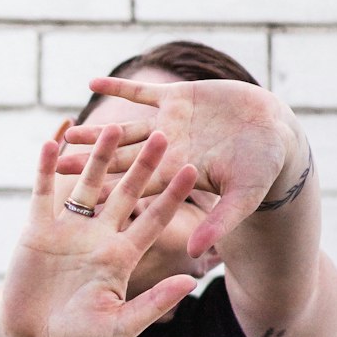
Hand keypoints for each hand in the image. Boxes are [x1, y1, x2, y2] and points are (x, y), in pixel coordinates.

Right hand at [0, 122, 199, 336]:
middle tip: (164, 133)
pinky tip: (51, 143)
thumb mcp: (120, 325)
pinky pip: (42, 192)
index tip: (193, 169)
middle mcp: (99, 235)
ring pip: (87, 184)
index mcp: (122, 255)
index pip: (154, 219)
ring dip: (99, 157)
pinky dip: (45, 169)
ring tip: (113, 127)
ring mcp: (69, 229)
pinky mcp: (38, 229)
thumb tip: (190, 282)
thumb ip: (153, 303)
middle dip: (144, 165)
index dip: (172, 195)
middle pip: (126, 192)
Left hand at [56, 77, 293, 259]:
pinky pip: (142, 92)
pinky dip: (119, 87)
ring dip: (97, 131)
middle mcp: (168, 151)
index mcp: (177, 174)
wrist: (278, 132)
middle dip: (90, 164)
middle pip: (120, 160)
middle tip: (58, 166)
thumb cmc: (264, 169)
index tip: (76, 200)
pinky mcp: (178, 98)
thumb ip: (219, 222)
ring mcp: (170, 124)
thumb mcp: (243, 198)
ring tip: (66, 131)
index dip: (106, 192)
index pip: (134, 187)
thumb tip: (196, 254)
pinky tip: (91, 81)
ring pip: (124, 129)